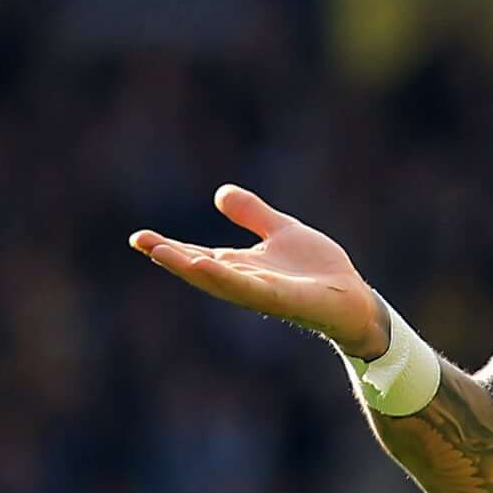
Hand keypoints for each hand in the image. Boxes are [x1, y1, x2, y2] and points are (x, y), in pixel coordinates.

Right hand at [129, 185, 384, 353]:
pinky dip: (227, 278)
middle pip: (201, 268)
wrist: (354, 299)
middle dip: (171, 256)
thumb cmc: (318, 271)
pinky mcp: (285, 299)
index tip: (139, 237)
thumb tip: (220, 193)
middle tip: (141, 241)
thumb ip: (252, 214)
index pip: (198, 254)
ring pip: (220, 280)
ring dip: (191, 267)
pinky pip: (251, 289)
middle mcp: (246, 282)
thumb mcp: (281, 231)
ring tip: (163, 253)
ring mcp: (263, 293)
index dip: (170, 247)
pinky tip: (206, 265)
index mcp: (242, 267)